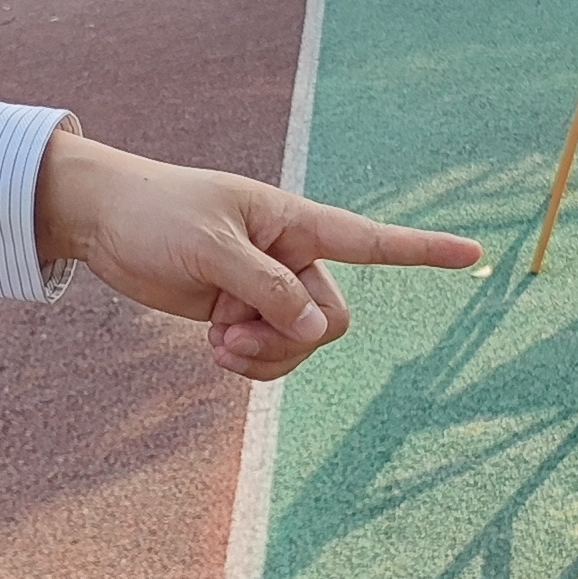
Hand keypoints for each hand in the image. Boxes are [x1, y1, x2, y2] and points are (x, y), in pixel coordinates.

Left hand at [33, 131, 483, 382]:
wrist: (102, 221)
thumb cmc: (156, 214)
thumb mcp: (210, 249)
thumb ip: (266, 289)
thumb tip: (315, 330)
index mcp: (294, 223)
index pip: (370, 240)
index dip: (423, 250)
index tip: (475, 253)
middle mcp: (291, 258)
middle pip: (331, 319)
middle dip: (289, 340)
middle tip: (232, 334)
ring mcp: (266, 290)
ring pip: (301, 346)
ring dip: (264, 357)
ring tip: (216, 344)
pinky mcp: (241, 315)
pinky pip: (271, 357)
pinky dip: (248, 363)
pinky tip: (213, 347)